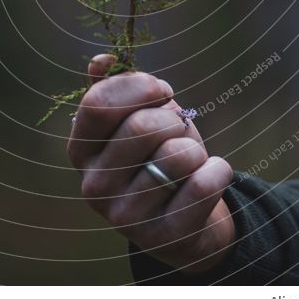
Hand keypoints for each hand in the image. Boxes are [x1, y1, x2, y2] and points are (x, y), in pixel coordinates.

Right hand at [67, 55, 235, 272]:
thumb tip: (101, 61)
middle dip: (172, 118)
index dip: (139, 86)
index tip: (161, 91)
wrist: (184, 223)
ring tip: (188, 160)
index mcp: (81, 150)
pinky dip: (218, 170)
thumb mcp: (135, 117)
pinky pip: (205, 183)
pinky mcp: (164, 238)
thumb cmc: (157, 155)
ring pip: (177, 156)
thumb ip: (116, 87)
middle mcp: (94, 187)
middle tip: (177, 130)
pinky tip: (207, 177)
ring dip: (195, 148)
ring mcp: (126, 218)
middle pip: (141, 126)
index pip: (99, 103)